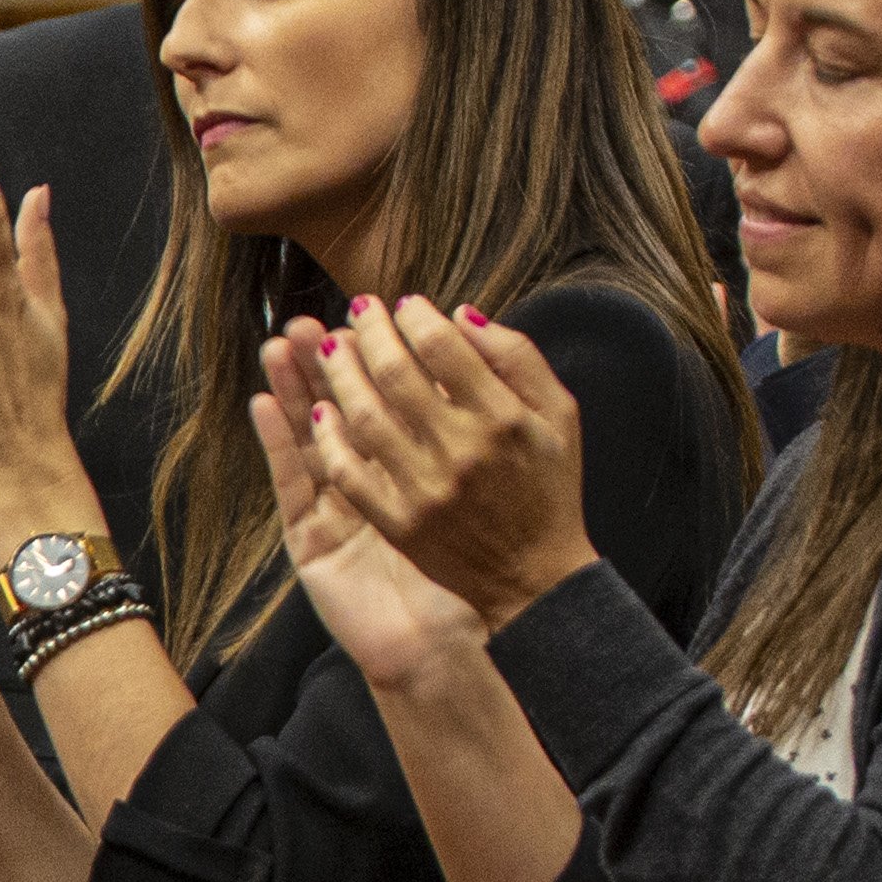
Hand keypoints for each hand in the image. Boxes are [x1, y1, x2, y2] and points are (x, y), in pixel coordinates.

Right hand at [252, 340, 487, 688]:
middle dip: (325, 362)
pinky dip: (276, 441)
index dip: (373, 359)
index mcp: (408, 468)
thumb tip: (463, 360)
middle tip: (310, 317)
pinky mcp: (311, 540)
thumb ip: (474, 433)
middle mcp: (370, 483)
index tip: (366, 315)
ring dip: (291, 388)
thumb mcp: (482, 490)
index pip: (386, 402)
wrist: (449, 647)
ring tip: (278, 343)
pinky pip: (292, 483)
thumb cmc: (472, 571)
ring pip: (309, 437)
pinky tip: (264, 401)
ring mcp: (335, 511)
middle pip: (341, 410)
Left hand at [288, 297, 601, 632]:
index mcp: (502, 418)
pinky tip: (321, 413)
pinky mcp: (399, 524)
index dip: (416, 318)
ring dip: (340, 375)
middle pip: (397, 375)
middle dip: (370, 332)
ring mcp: (425, 490)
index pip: (443, 348)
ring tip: (328, 346)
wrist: (536, 577)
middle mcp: (462, 451)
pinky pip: (351, 474)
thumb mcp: (559, 414)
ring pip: (365, 417)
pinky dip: (330, 440)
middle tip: (358, 307)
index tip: (403, 304)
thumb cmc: (548, 487)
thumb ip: (517, 357)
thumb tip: (462, 314)